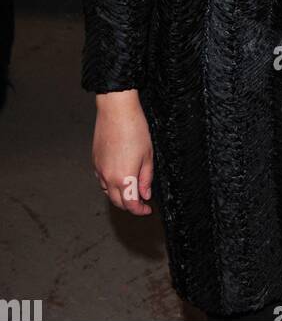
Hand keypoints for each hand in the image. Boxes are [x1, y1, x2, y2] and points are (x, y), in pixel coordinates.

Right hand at [92, 92, 153, 214]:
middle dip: (130, 205)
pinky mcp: (94, 161)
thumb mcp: (148, 155)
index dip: (140, 210)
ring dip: (119, 195)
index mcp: (124, 178)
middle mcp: (108, 177)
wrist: (116, 110)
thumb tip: (145, 194)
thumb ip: (146, 178)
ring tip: (132, 189)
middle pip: (118, 202)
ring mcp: (99, 169)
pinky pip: (101, 180)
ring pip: (108, 192)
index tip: (147, 209)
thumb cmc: (135, 129)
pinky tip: (119, 177)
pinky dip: (110, 184)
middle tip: (141, 201)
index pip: (131, 204)